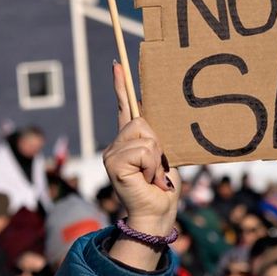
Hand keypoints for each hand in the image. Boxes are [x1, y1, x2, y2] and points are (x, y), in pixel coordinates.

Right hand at [102, 62, 180, 269]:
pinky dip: (151, 165)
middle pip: (141, 120)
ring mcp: (112, 152)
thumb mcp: (162, 154)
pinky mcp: (113, 162)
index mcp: (130, 139)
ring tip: (152, 175)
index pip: (124, 106)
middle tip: (157, 166)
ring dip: (156, 157)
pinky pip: (143, 149)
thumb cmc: (164, 186)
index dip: (122, 85)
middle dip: (157, 143)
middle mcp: (116, 143)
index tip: (118, 63)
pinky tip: (147, 179)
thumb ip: (155, 135)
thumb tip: (149, 114)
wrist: (158, 212)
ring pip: (144, 135)